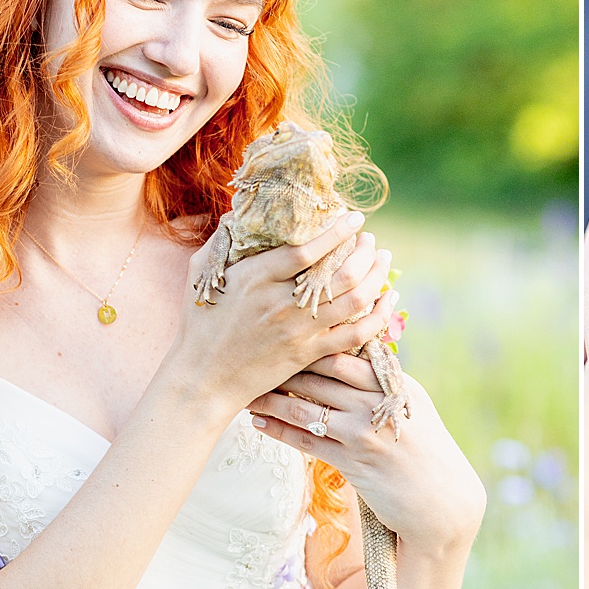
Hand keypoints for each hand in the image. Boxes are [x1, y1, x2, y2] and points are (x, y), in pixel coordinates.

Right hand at [172, 213, 394, 414]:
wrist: (204, 378)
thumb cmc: (200, 322)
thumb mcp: (201, 273)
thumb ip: (222, 239)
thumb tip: (240, 210)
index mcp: (257, 279)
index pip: (306, 250)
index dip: (336, 231)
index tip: (354, 216)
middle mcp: (283, 304)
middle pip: (341, 273)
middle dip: (365, 251)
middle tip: (370, 239)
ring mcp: (300, 331)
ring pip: (355, 300)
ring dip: (377, 276)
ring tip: (383, 259)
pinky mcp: (309, 354)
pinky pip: (356, 335)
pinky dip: (378, 315)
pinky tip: (388, 299)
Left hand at [249, 352, 485, 555]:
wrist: (442, 501)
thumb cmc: (426, 452)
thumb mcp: (413, 407)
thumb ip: (383, 384)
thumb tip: (350, 360)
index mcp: (394, 383)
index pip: (344, 355)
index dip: (311, 346)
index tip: (284, 338)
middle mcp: (377, 402)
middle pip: (319, 376)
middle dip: (283, 367)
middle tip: (253, 359)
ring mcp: (364, 432)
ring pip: (305, 407)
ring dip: (271, 399)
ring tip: (246, 392)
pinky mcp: (352, 463)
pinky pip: (305, 441)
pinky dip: (279, 430)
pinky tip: (259, 423)